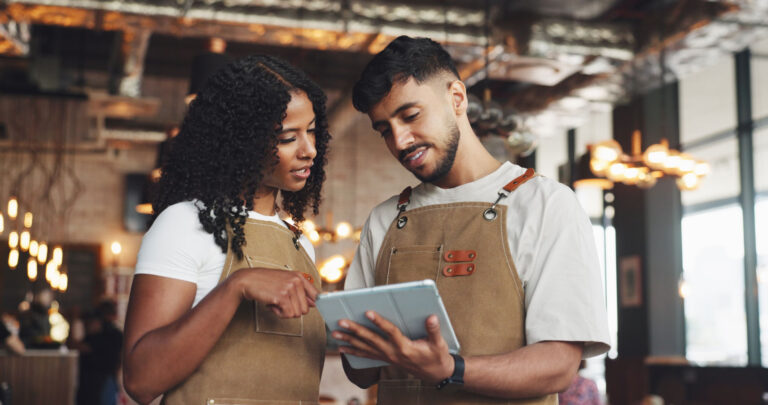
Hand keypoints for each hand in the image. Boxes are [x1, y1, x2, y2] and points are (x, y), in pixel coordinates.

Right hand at [231, 268, 318, 317]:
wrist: (247, 280)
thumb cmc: (265, 282)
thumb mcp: (285, 282)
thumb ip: (300, 292)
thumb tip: (314, 304)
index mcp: (299, 276)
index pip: (316, 295)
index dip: (312, 304)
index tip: (310, 307)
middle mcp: (297, 281)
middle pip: (306, 309)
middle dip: (293, 309)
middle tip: (282, 302)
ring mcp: (290, 288)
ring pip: (297, 313)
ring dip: (285, 312)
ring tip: (276, 302)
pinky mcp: (282, 296)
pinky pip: (288, 314)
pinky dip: (279, 314)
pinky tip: (272, 305)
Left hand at [333, 311, 454, 383]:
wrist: (435, 373)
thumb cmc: (436, 356)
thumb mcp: (438, 344)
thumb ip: (434, 330)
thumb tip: (432, 316)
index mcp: (405, 347)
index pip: (390, 332)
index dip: (379, 322)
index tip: (368, 312)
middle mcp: (393, 353)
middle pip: (371, 340)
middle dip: (355, 330)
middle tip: (341, 322)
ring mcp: (387, 357)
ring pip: (365, 348)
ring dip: (349, 340)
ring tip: (335, 333)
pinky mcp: (385, 359)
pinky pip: (366, 355)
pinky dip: (353, 351)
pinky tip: (342, 348)